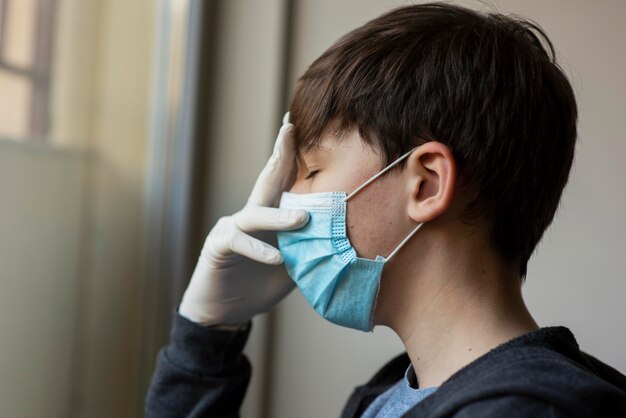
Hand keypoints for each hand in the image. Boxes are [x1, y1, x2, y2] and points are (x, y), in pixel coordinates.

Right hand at [178, 112, 308, 325]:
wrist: (224, 311)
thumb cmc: (259, 284)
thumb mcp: (292, 265)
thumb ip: (309, 248)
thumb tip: (344, 242)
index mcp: (270, 217)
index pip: (285, 182)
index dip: (294, 156)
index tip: (304, 128)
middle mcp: (251, 215)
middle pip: (267, 180)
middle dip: (280, 153)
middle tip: (290, 127)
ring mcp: (232, 227)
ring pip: (256, 213)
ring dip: (279, 215)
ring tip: (302, 219)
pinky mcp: (218, 246)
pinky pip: (238, 242)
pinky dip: (258, 250)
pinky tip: (275, 258)